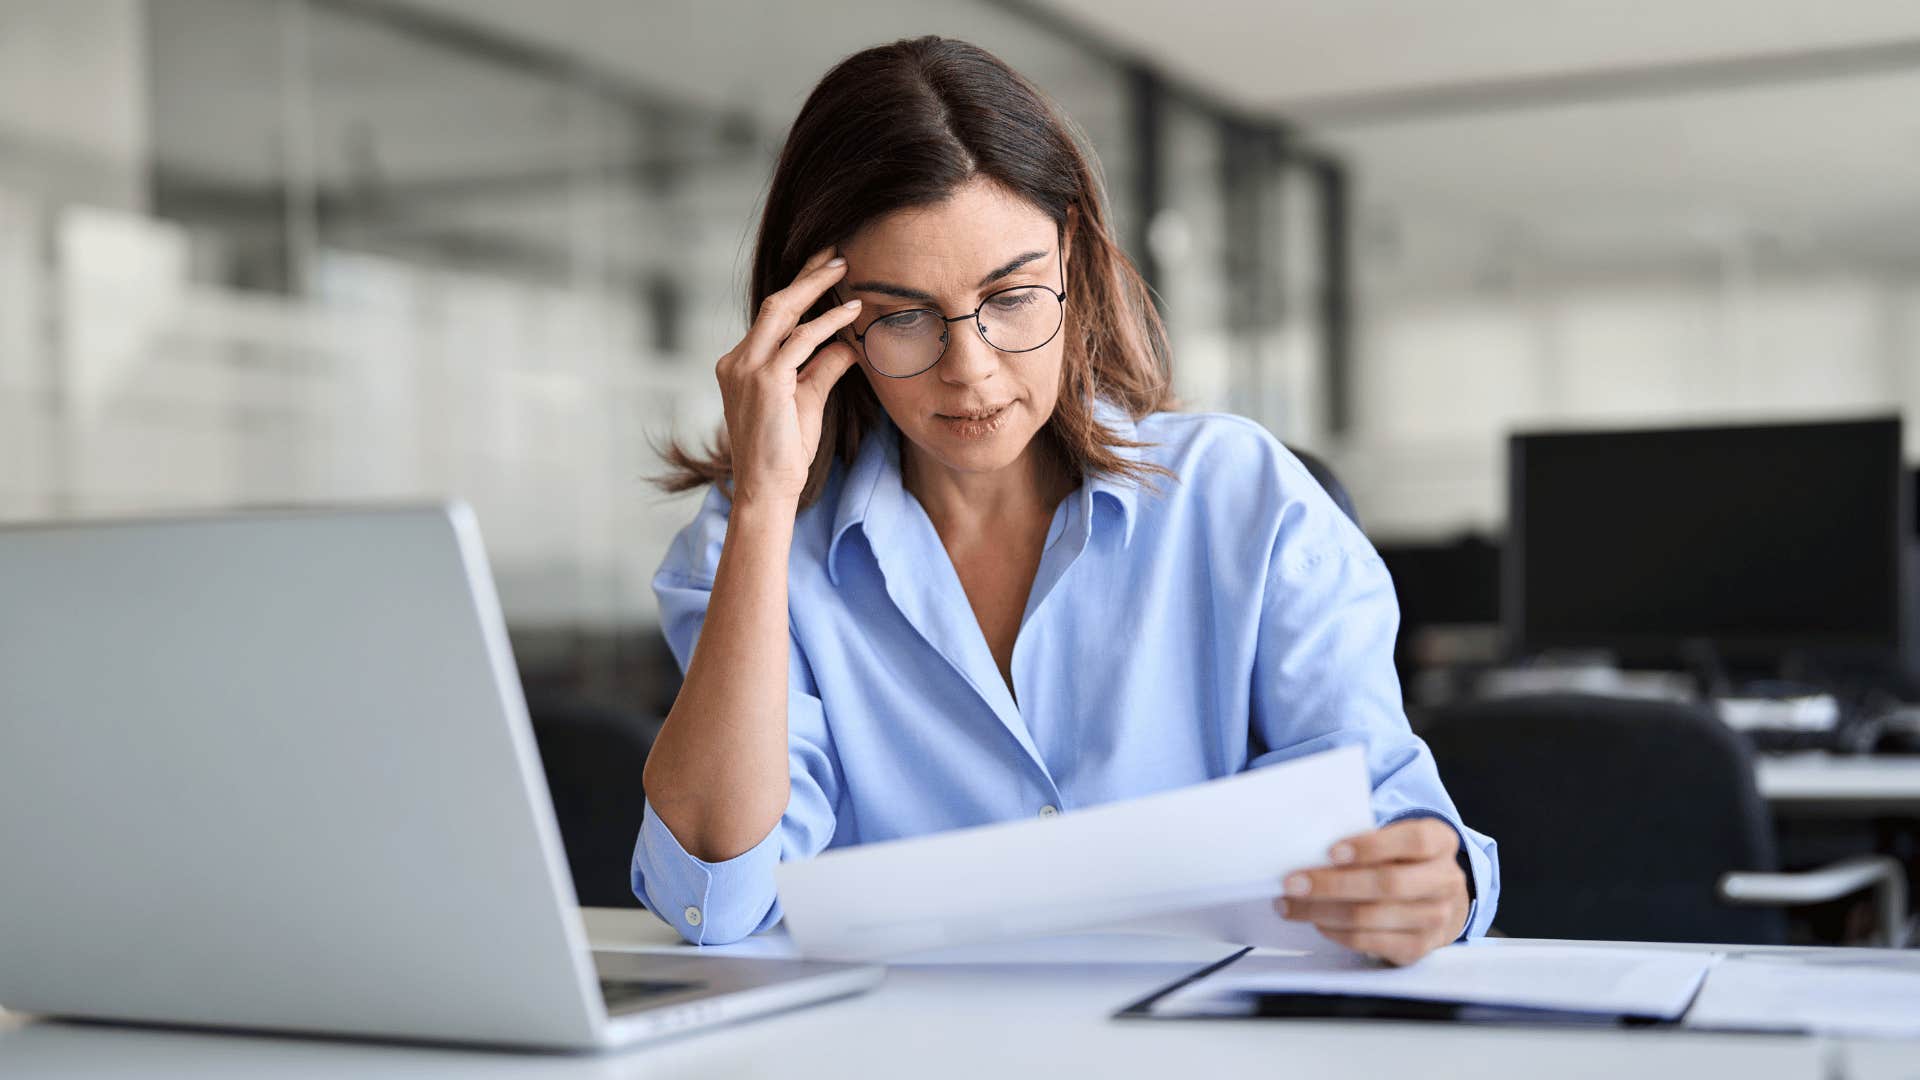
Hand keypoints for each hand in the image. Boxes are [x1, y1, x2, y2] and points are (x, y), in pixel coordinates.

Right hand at [716, 246, 863, 506]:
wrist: (767, 490)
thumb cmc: (785, 453)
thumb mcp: (808, 401)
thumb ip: (822, 368)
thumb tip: (848, 344)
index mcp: (739, 364)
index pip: (771, 316)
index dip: (800, 290)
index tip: (826, 269)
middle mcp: (736, 361)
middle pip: (773, 303)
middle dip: (806, 275)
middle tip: (837, 251)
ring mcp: (746, 369)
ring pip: (782, 312)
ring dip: (816, 287)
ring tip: (846, 268)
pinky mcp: (764, 381)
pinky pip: (800, 341)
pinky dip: (827, 323)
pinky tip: (851, 313)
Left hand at [1276, 817, 1469, 965]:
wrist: (1436, 902)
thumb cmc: (1402, 862)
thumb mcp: (1396, 840)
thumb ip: (1366, 840)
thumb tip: (1309, 846)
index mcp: (1440, 841)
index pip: (1414, 840)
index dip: (1372, 846)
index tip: (1331, 851)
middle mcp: (1444, 880)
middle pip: (1387, 883)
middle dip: (1332, 884)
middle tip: (1292, 882)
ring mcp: (1435, 918)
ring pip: (1372, 916)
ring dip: (1322, 911)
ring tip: (1290, 904)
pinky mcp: (1418, 948)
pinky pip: (1370, 941)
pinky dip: (1336, 932)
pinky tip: (1316, 922)